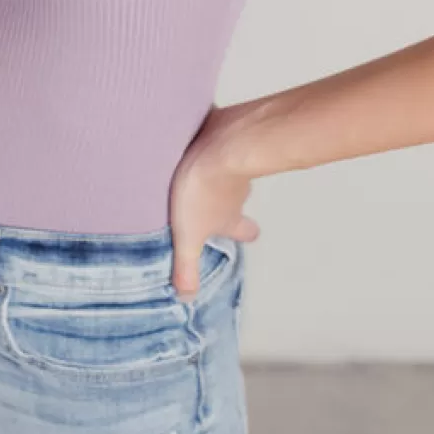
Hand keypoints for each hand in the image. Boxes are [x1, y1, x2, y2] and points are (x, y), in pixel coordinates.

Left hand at [168, 103, 260, 297]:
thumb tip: (186, 298)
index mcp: (229, 217)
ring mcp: (233, 162)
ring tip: (192, 166)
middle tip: (217, 197)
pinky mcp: (225, 134)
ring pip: (228, 169)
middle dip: (231, 200)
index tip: (247, 233)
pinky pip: (218, 140)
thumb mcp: (188, 235)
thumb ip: (186, 266)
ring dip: (215, 169)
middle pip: (239, 198)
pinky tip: (191, 138)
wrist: (221, 144)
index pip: (245, 230)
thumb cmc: (204, 190)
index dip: (245, 232)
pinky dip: (208, 143)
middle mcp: (237, 191)